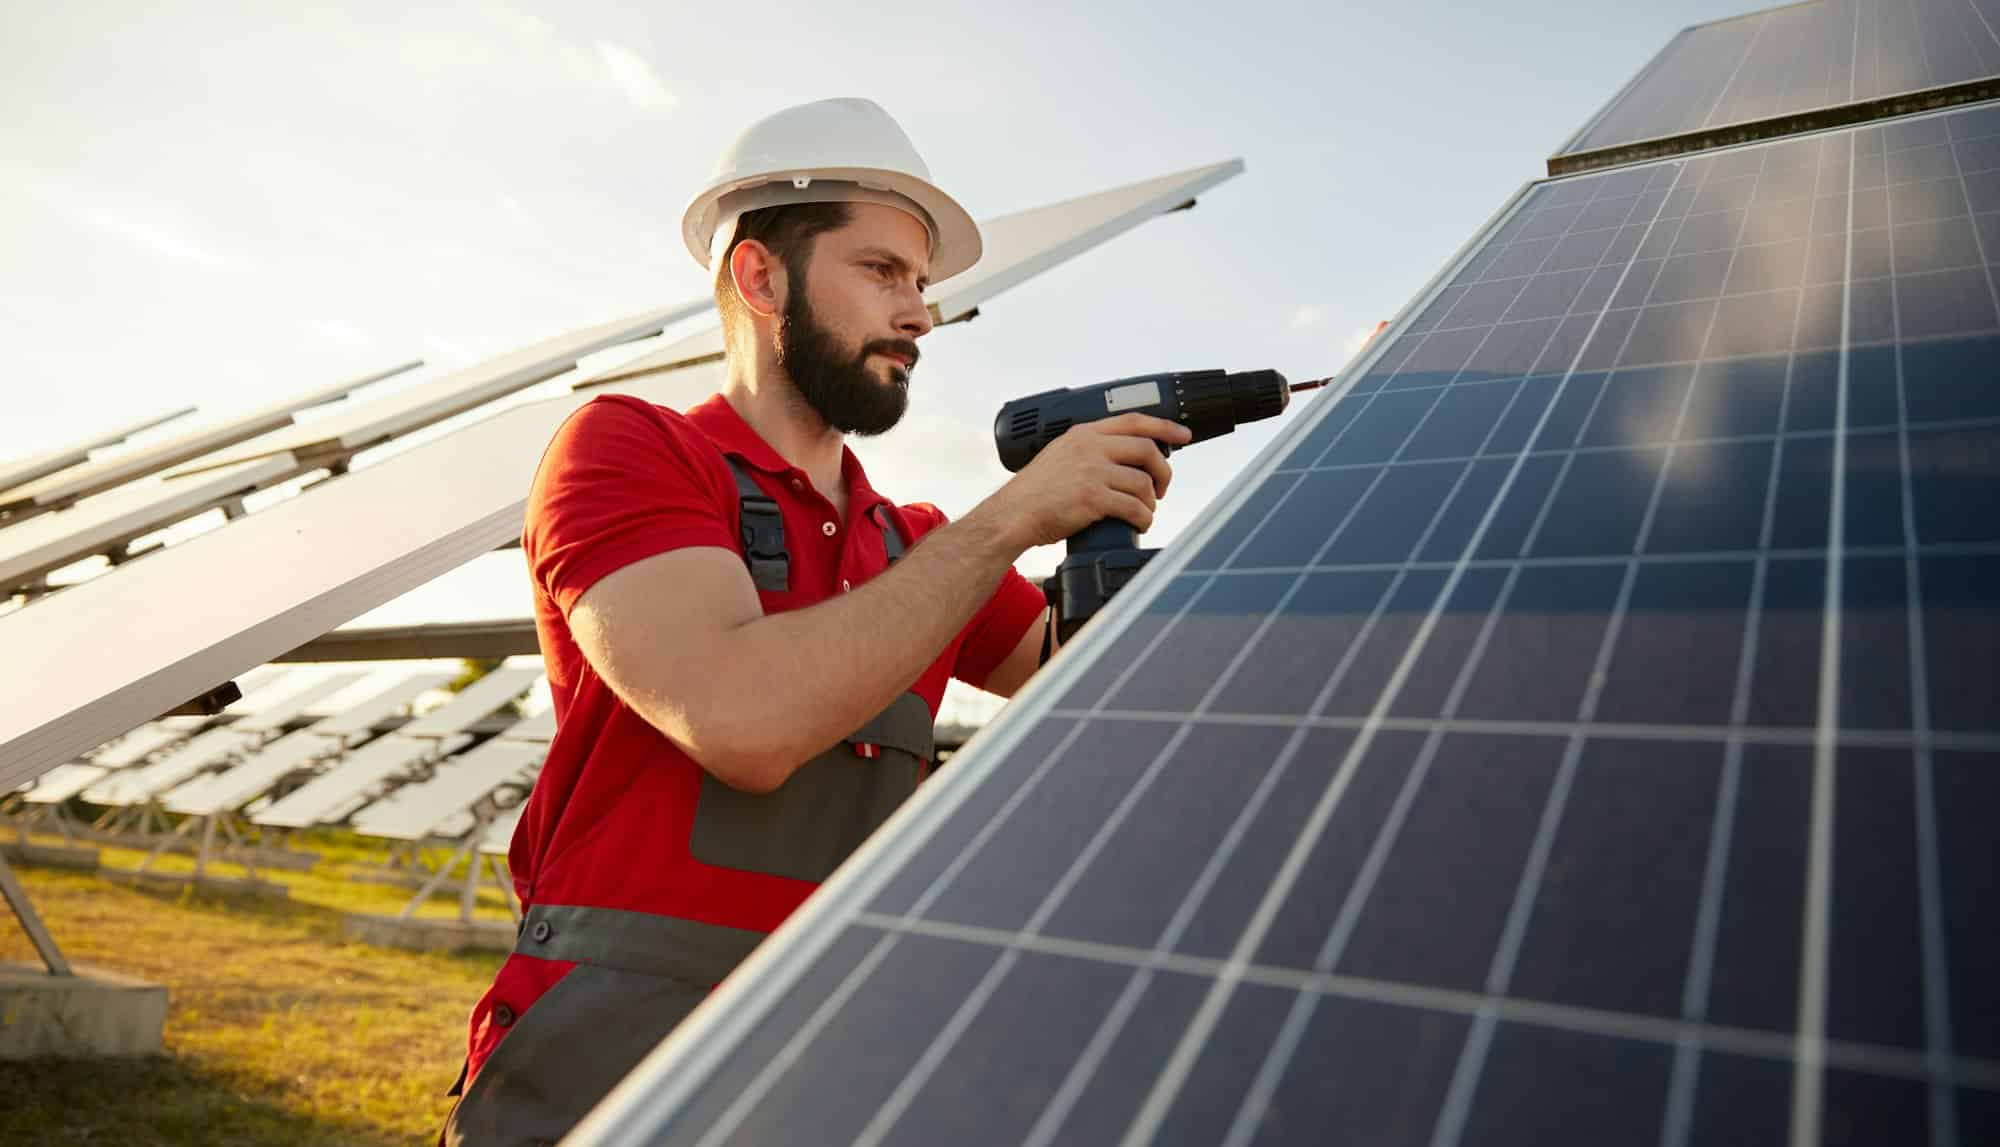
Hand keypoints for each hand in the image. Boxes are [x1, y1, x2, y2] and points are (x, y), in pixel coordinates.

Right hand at [979, 413, 1191, 549]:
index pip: (1134, 421)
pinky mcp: (1093, 498)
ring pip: (1143, 482)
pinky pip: (1134, 507)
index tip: (1183, 435)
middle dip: (1163, 471)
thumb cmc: (1034, 493)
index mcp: (1083, 434)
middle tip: (1161, 488)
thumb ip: (1089, 450)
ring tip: (1144, 511)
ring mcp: (1091, 471)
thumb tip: (1124, 458)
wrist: (1012, 515)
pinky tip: (1139, 523)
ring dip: (1151, 501)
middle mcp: (1089, 447)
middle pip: (1146, 450)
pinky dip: (1143, 518)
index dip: (1164, 427)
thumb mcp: (1060, 455)